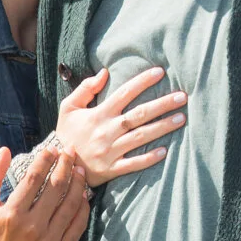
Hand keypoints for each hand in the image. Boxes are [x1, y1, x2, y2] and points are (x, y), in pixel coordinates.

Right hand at [0, 145, 89, 240]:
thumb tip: (5, 151)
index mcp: (11, 215)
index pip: (34, 179)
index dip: (45, 160)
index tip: (52, 149)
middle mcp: (32, 228)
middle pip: (56, 188)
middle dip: (65, 164)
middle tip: (70, 151)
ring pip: (70, 204)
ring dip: (78, 182)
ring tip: (79, 168)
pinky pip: (78, 225)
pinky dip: (83, 207)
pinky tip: (83, 194)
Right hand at [56, 66, 186, 186]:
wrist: (58, 166)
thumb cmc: (66, 133)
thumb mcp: (68, 107)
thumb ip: (85, 88)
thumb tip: (104, 72)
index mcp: (98, 114)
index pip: (124, 93)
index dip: (142, 81)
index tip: (160, 72)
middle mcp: (107, 131)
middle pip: (139, 115)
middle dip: (162, 104)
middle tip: (182, 97)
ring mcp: (110, 150)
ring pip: (140, 137)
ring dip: (162, 128)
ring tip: (181, 118)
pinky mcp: (112, 168)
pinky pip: (133, 163)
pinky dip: (148, 158)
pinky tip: (165, 151)